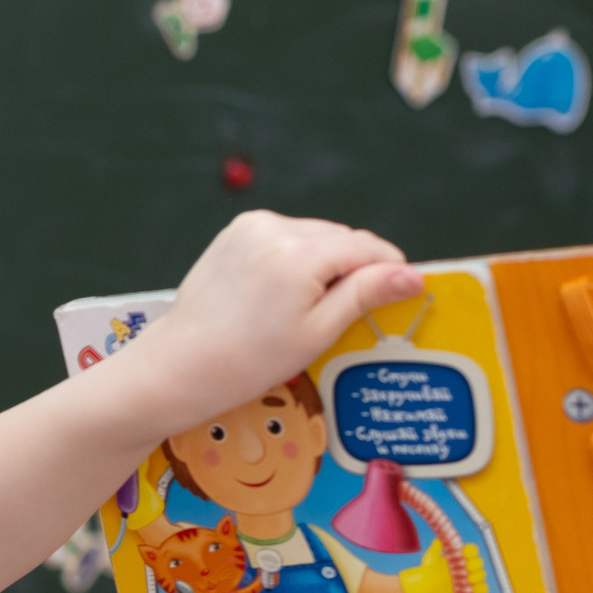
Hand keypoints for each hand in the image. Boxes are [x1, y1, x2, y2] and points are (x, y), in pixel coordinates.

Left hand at [127, 211, 423, 433]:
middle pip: (341, 238)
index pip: (367, 248)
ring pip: (314, 236)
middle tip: (347, 312)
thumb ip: (365, 294)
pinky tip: (280, 294)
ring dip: (323, 262)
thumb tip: (413, 275)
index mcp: (300, 253)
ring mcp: (252, 226)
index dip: (389, 271)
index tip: (399, 295)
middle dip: (353, 268)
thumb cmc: (250, 361)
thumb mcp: (317, 332)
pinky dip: (293, 258)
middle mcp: (276, 228)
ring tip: (307, 307)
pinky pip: (284, 237)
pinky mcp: (236, 232)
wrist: (180, 365)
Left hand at [396, 540, 487, 592]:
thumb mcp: (431, 558)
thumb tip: (439, 540)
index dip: (470, 551)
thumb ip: (436, 549)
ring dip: (476, 577)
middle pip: (478, 562)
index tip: (464, 553)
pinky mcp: (470, 590)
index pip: (472, 550)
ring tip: (466, 579)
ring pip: (481, 575)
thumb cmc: (429, 570)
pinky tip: (472, 590)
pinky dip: (480, 589)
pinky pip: (483, 589)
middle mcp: (467, 566)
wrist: (426, 587)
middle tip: (465, 567)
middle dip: (474, 564)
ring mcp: (470, 578)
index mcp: (461, 555)